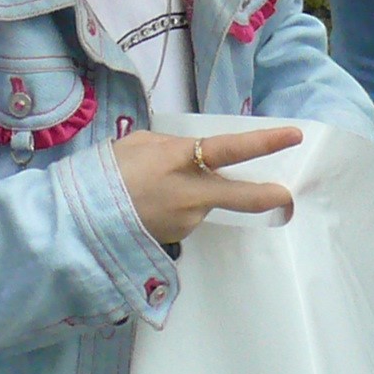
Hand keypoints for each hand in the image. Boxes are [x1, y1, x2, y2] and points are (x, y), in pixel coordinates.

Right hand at [112, 124, 302, 246]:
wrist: (80, 219)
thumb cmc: (106, 172)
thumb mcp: (140, 143)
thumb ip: (173, 146)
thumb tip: (194, 152)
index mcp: (178, 160)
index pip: (231, 149)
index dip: (265, 142)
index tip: (293, 135)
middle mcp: (189, 194)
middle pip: (242, 196)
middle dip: (270, 196)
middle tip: (287, 196)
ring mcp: (186, 220)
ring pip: (208, 203)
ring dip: (197, 194)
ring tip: (157, 189)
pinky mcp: (179, 238)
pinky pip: (190, 216)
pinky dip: (180, 207)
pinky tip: (154, 204)